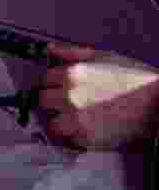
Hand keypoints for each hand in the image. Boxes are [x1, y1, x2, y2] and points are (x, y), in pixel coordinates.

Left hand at [39, 43, 158, 149]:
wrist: (158, 103)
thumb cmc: (135, 78)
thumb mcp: (103, 56)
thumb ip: (72, 52)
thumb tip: (51, 48)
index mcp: (71, 74)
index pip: (44, 79)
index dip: (51, 83)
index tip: (55, 88)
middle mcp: (69, 97)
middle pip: (42, 101)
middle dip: (51, 102)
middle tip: (64, 104)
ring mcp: (77, 119)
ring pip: (52, 124)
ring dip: (60, 122)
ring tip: (74, 120)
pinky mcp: (88, 139)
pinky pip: (71, 141)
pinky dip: (77, 137)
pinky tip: (89, 130)